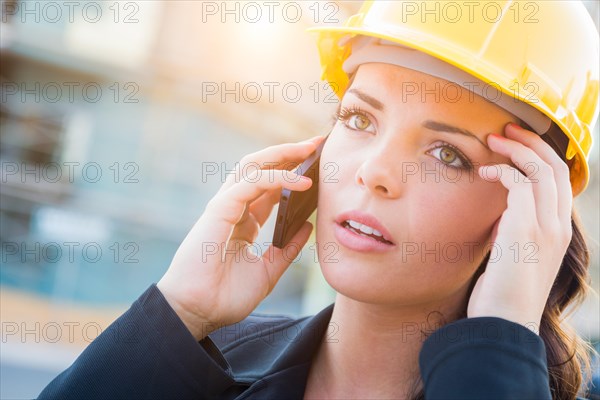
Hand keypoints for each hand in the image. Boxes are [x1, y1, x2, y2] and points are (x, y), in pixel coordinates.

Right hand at [157, 135, 325, 339]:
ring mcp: (225, 207)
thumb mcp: (268, 271)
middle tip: (317, 143)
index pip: (269, 186)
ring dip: (283, 154)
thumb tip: (308, 226)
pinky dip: (276, 178)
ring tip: (311, 148)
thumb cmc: (225, 296)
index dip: (292, 172)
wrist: (198, 314)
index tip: (318, 163)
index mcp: (243, 221)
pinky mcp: (219, 211)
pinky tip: (300, 181)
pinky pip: (250, 184)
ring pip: (252, 166)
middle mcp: (234, 209)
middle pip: (261, 168)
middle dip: (289, 153)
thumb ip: (287, 249)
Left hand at [467, 123, 572, 333]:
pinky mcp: (526, 229)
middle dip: (532, 143)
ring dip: (516, 149)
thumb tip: (499, 213)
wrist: (502, 322)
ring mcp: (546, 227)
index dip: (541, 157)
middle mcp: (558, 226)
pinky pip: (520, 184)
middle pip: (556, 168)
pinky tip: (483, 173)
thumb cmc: (501, 294)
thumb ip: (512, 232)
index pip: (560, 182)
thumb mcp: (512, 256)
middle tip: (506, 129)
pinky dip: (502, 172)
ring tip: (493, 139)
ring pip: (541, 170)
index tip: (517, 144)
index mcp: (557, 232)